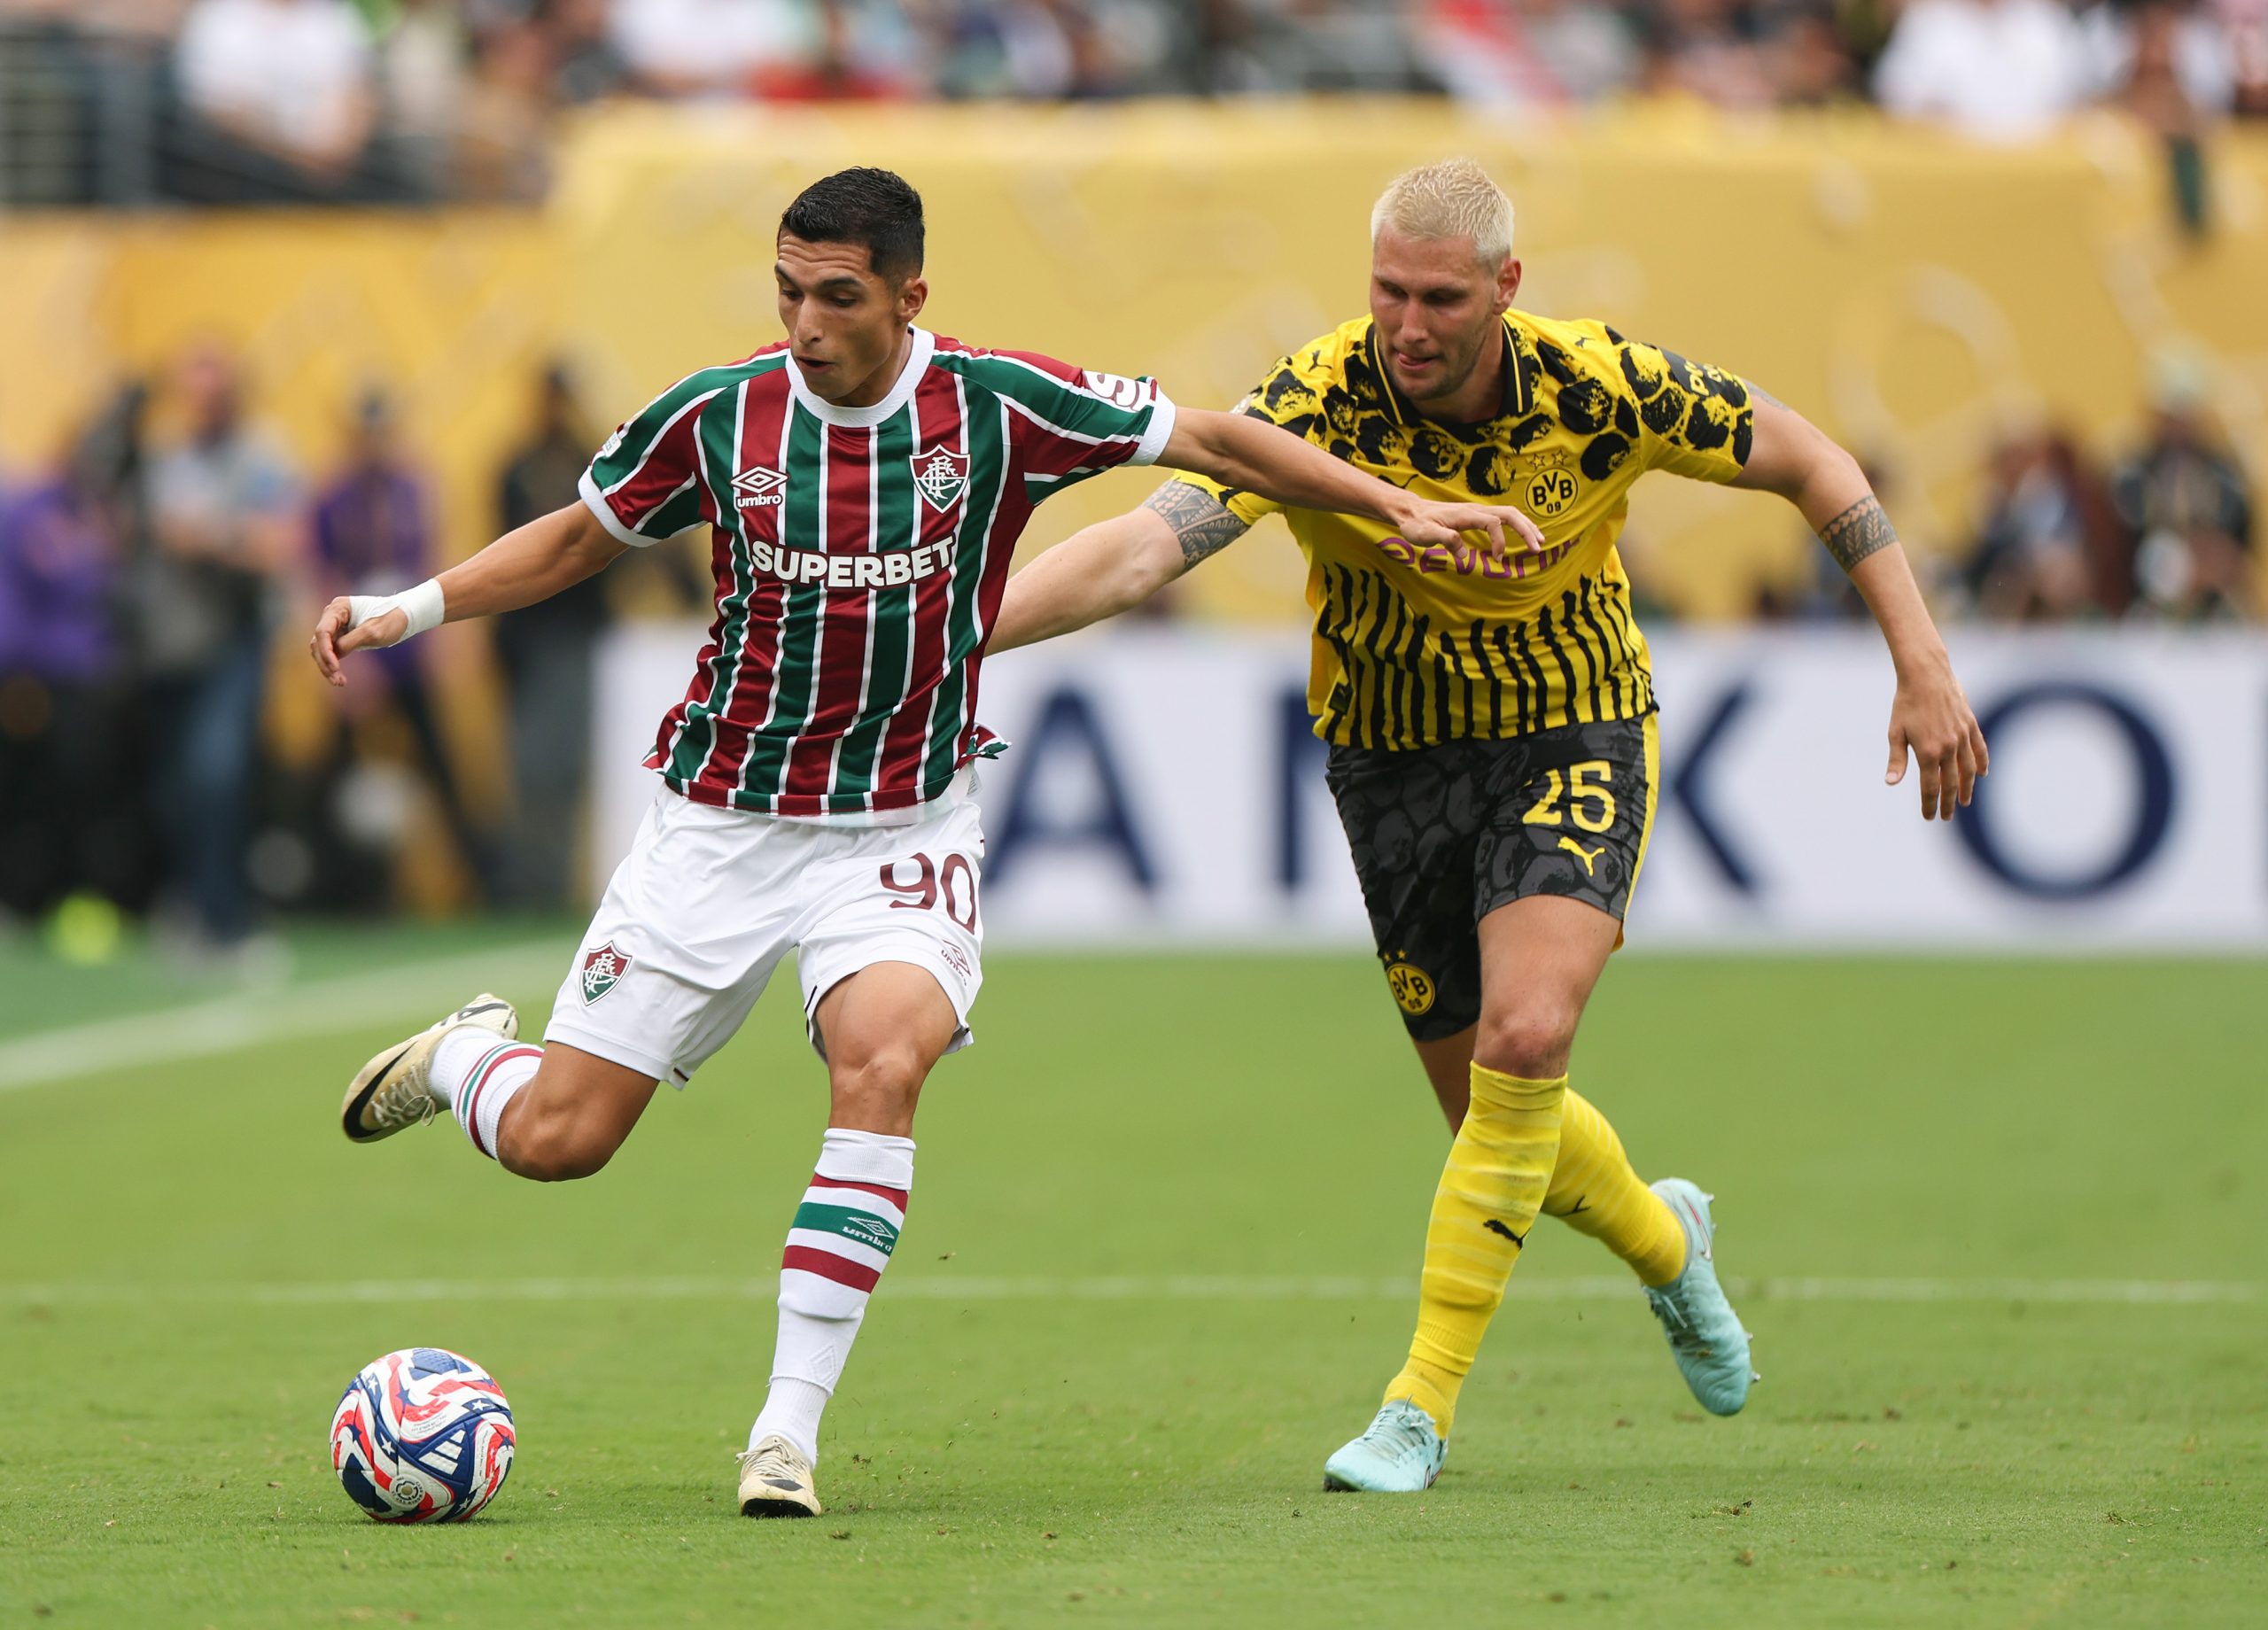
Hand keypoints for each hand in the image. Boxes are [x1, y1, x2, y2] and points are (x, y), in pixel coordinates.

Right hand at [309, 596, 405, 688]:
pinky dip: (333, 664)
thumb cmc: (392, 620)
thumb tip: (333, 655)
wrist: (405, 617)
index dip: (326, 651)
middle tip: (337, 681)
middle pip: (319, 641)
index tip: (335, 667)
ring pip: (322, 649)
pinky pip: (331, 651)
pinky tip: (340, 678)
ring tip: (339, 682)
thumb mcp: (373, 632)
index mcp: (339, 608)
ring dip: (327, 667)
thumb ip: (350, 642)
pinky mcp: (340, 635)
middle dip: (326, 663)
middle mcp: (333, 614)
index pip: (323, 631)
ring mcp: (335, 625)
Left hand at [1395, 498, 1546, 558]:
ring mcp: (1478, 511)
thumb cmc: (1417, 523)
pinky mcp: (1476, 516)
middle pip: (1510, 513)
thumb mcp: (1426, 534)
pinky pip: (1503, 518)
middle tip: (1539, 547)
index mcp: (1467, 514)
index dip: (1500, 540)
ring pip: (1509, 514)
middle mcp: (1476, 510)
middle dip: (1526, 530)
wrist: (1411, 511)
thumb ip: (1445, 539)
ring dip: (1526, 527)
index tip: (1497, 558)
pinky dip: (1517, 526)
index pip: (1494, 522)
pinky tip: (1523, 536)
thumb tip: (1463, 554)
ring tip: (1539, 541)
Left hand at [1886, 648, 1987, 820]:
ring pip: (1969, 769)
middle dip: (1948, 802)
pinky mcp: (1970, 725)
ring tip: (1965, 801)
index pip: (1931, 787)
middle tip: (1946, 816)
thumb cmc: (1906, 704)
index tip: (1929, 817)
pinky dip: (1982, 763)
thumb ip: (1897, 760)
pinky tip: (1982, 774)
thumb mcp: (1896, 732)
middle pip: (1951, 783)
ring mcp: (1962, 736)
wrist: (1926, 675)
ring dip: (1967, 787)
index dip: (1930, 804)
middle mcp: (1949, 747)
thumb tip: (1891, 783)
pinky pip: (1980, 749)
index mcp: (1928, 752)